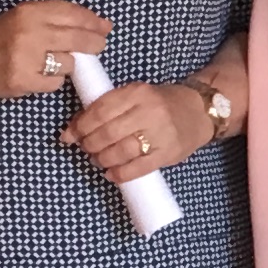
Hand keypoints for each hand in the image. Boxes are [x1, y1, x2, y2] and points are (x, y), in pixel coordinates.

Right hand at [0, 0, 108, 98]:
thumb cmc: (1, 35)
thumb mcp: (25, 16)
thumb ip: (56, 18)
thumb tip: (98, 26)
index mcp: (31, 11)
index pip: (73, 14)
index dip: (93, 21)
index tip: (105, 27)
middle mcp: (29, 32)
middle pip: (77, 39)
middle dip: (94, 44)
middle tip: (99, 46)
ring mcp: (26, 57)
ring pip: (68, 63)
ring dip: (68, 65)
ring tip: (54, 62)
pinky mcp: (23, 80)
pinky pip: (55, 82)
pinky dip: (53, 80)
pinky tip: (41, 75)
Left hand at [69, 72, 217, 182]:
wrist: (198, 111)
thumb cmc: (161, 103)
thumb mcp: (136, 95)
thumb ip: (110, 107)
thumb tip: (75, 127)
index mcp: (137, 92)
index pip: (100, 110)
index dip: (80, 126)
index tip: (69, 135)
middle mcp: (149, 111)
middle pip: (108, 132)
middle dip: (89, 144)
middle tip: (85, 149)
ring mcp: (161, 133)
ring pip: (121, 151)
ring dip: (102, 159)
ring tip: (97, 160)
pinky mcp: (168, 153)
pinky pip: (139, 168)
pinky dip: (120, 174)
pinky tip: (111, 174)